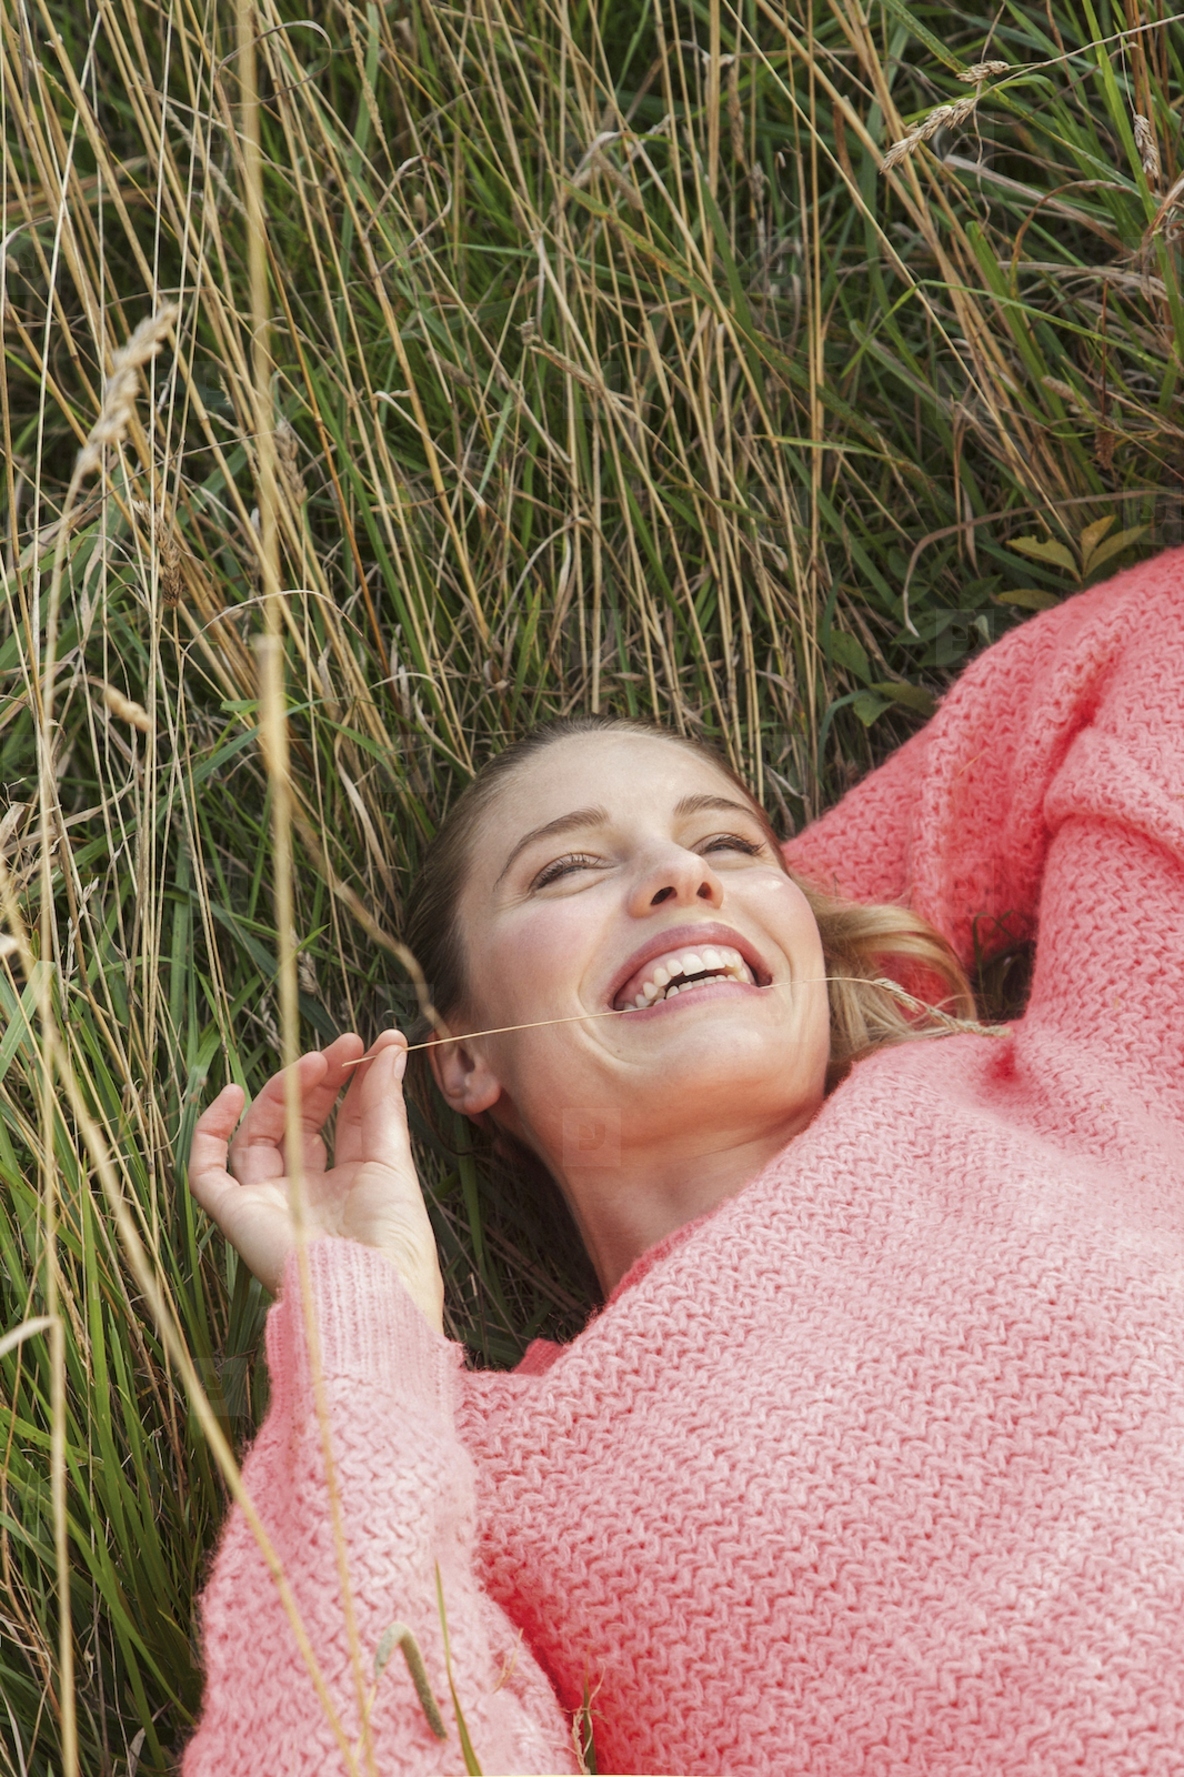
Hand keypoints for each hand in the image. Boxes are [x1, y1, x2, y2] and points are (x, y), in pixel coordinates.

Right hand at [187, 1029, 444, 1333]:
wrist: (372, 1294)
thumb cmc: (395, 1243)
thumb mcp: (394, 1161)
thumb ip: (384, 1103)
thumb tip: (391, 1045)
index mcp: (346, 1191)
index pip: (339, 1123)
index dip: (350, 1082)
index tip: (372, 1044)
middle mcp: (304, 1197)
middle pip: (297, 1124)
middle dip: (319, 1081)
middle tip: (344, 1045)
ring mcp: (268, 1205)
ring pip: (256, 1136)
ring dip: (279, 1092)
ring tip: (312, 1061)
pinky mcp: (236, 1216)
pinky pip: (205, 1171)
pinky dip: (209, 1130)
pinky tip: (234, 1093)